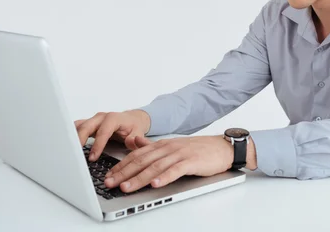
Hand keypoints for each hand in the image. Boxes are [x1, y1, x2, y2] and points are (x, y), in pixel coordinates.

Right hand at [74, 110, 150, 160]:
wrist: (132, 119)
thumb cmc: (134, 126)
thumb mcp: (138, 132)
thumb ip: (135, 138)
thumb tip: (130, 142)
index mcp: (113, 118)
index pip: (103, 131)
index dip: (97, 145)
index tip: (93, 157)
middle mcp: (101, 117)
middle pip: (86, 126)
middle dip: (80, 140)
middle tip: (76, 155)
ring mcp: (93, 120)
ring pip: (78, 126)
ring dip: (72, 137)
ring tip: (67, 151)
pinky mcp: (89, 124)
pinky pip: (77, 128)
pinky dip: (71, 135)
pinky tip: (68, 146)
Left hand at [103, 135, 233, 192]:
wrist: (222, 148)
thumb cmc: (198, 150)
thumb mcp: (172, 146)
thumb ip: (153, 145)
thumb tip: (135, 142)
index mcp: (161, 145)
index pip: (136, 155)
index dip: (120, 165)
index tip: (108, 175)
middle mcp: (168, 148)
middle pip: (141, 161)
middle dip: (123, 173)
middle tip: (109, 183)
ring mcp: (179, 154)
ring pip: (155, 166)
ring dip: (139, 178)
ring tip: (126, 187)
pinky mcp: (191, 162)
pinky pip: (175, 170)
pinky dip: (164, 177)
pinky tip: (155, 184)